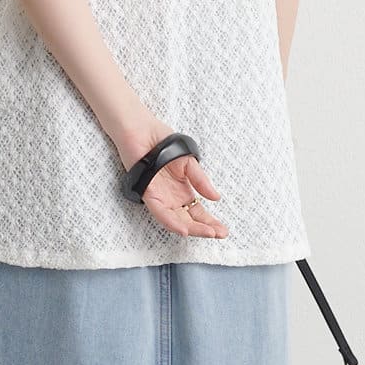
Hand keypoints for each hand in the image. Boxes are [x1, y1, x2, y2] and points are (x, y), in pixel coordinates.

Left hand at [117, 119, 228, 240]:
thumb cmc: (160, 141)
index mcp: (181, 190)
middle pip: (189, 219)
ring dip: (192, 228)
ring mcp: (159, 197)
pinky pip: (160, 212)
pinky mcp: (147, 193)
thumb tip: (216, 197)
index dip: (210, 221)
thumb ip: (200, 180)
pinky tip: (184, 229)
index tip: (223, 230)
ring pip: (176, 220)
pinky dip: (171, 222)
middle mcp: (170, 198)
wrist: (140, 129)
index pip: (197, 212)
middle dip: (205, 229)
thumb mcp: (188, 162)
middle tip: (220, 234)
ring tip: (208, 233)